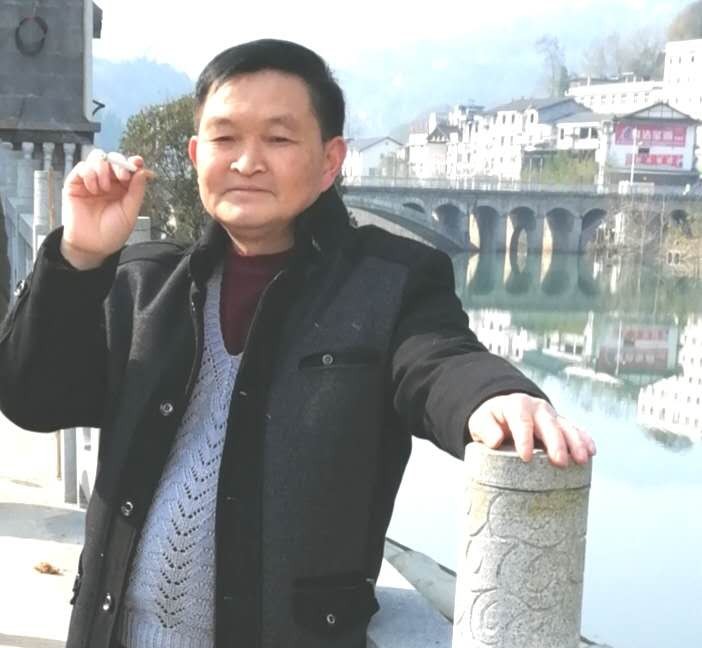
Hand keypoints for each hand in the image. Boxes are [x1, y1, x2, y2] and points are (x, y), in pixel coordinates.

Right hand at [61, 148, 149, 268]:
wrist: (93, 245)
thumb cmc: (113, 231)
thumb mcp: (130, 212)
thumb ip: (136, 192)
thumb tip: (143, 172)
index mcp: (123, 187)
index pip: (129, 167)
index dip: (133, 162)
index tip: (138, 162)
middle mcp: (108, 181)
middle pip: (113, 159)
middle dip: (119, 164)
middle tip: (123, 177)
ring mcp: (91, 181)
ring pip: (97, 158)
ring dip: (103, 169)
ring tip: (104, 188)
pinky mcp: (75, 184)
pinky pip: (81, 167)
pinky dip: (89, 174)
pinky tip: (93, 189)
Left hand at [467, 393, 595, 467]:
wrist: (503, 412)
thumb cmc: (492, 420)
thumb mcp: (481, 422)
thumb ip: (486, 429)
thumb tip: (495, 440)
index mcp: (516, 406)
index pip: (521, 420)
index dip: (524, 437)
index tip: (526, 457)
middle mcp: (536, 408)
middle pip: (548, 423)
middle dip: (555, 442)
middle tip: (560, 462)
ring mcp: (551, 416)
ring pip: (566, 426)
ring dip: (575, 442)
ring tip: (581, 460)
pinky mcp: (561, 424)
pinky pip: (576, 430)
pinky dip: (584, 439)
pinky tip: (591, 451)